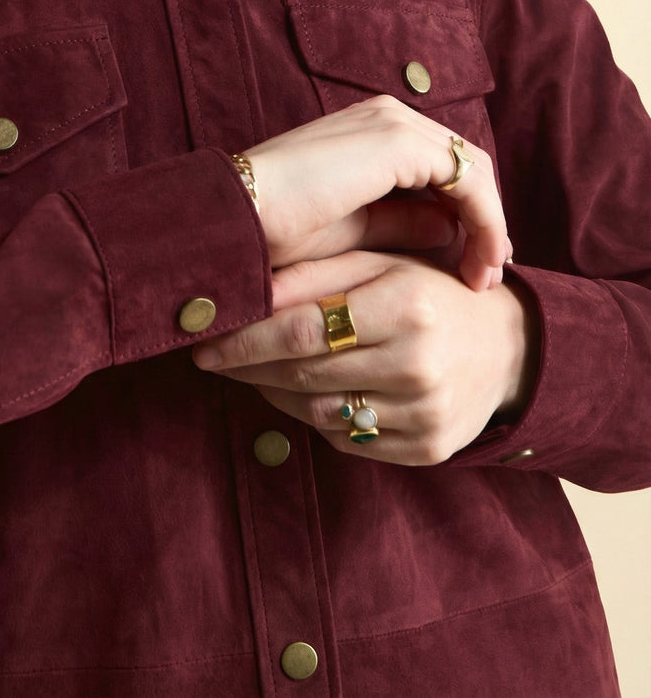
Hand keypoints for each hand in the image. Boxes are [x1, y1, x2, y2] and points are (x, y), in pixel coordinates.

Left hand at [194, 251, 537, 464]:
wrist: (508, 346)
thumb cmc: (428, 289)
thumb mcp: (379, 261)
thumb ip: (316, 270)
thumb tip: (246, 285)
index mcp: (407, 304)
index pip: (303, 329)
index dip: (245, 339)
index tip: (203, 341)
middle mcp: (419, 363)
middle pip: (305, 374)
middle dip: (249, 366)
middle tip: (212, 356)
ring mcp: (426, 413)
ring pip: (319, 413)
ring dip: (275, 393)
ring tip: (253, 371)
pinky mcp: (428, 450)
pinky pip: (348, 440)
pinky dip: (315, 417)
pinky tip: (302, 393)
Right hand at [244, 95, 507, 289]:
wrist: (235, 218)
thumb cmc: (276, 229)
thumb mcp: (352, 230)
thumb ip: (400, 222)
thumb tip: (450, 230)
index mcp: (373, 129)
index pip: (443, 165)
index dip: (470, 214)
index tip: (474, 268)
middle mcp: (387, 115)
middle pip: (464, 164)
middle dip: (486, 220)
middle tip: (489, 275)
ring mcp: (393, 122)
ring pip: (472, 170)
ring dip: (489, 226)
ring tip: (484, 278)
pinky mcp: (398, 142)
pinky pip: (467, 182)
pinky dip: (485, 224)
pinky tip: (478, 266)